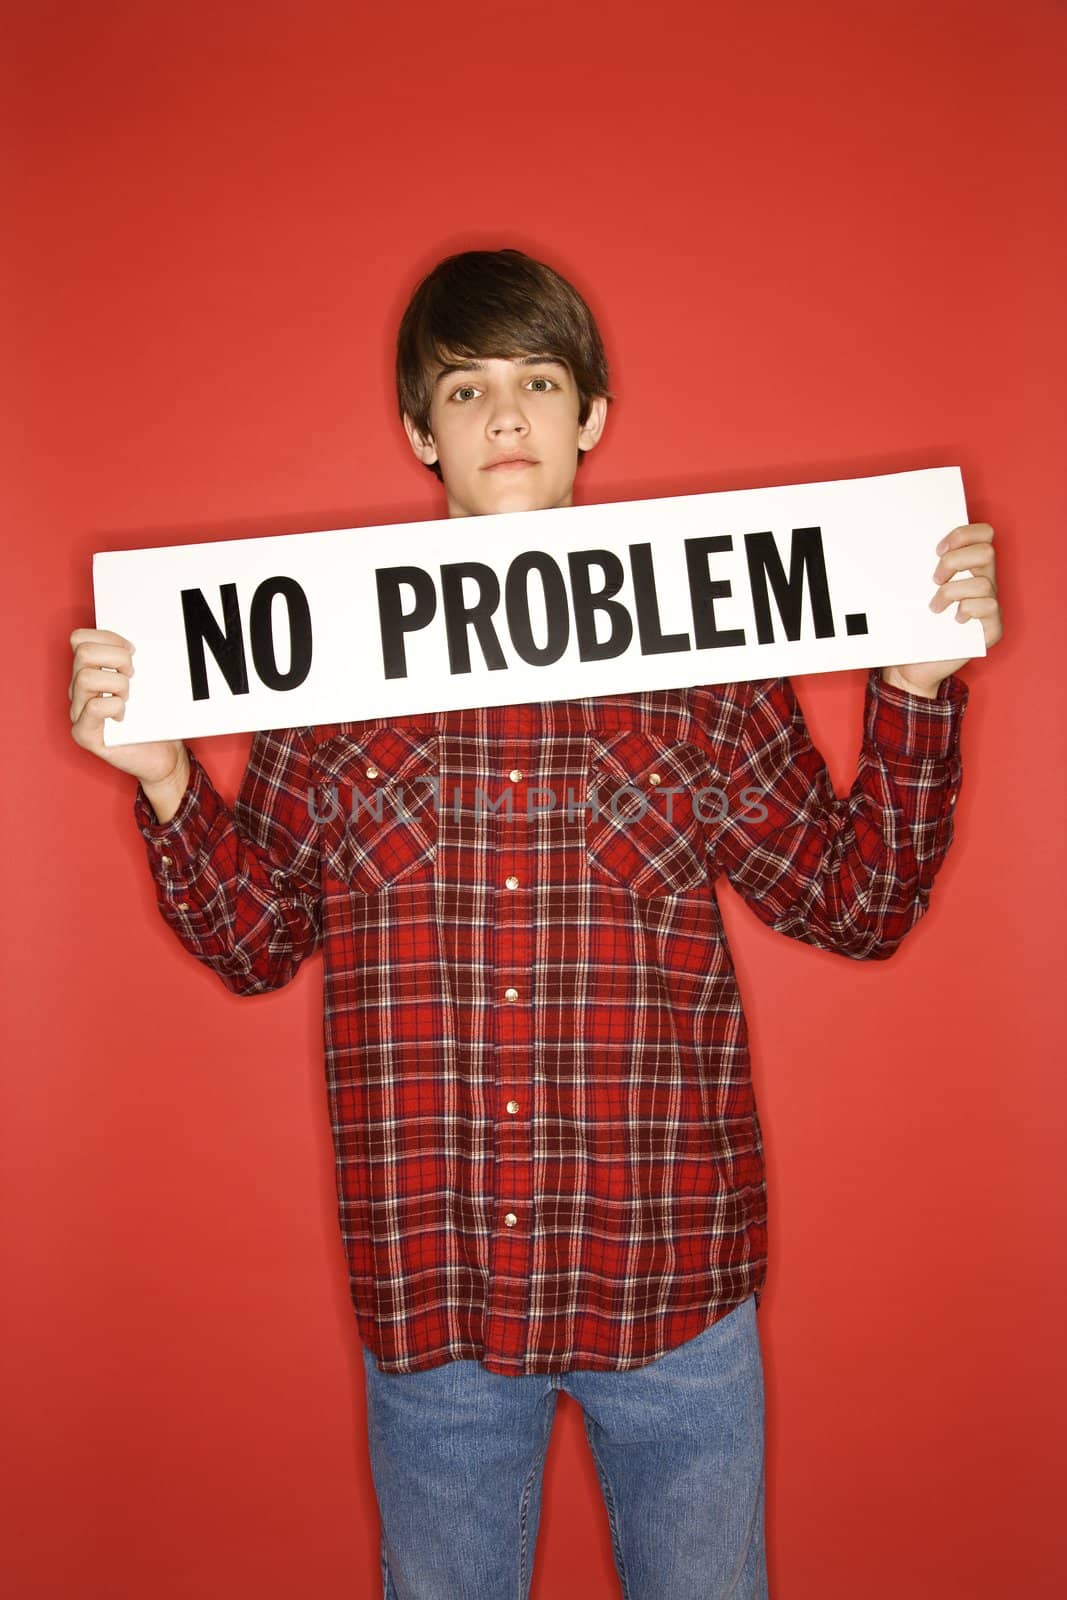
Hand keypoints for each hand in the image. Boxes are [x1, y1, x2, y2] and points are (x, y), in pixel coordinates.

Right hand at [69, 628, 187, 788]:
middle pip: (83, 652)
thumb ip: (134, 661)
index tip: (132, 651)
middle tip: (133, 676)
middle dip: (117, 658)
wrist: (164, 756)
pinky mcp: (84, 734)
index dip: (108, 638)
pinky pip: (93, 707)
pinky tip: (124, 716)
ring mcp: (78, 712)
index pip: (80, 638)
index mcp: (89, 672)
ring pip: (85, 677)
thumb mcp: (147, 682)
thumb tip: (137, 643)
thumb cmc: (155, 718)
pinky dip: (114, 706)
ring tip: (129, 698)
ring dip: (117, 684)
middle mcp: (78, 690)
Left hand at [881, 522, 1002, 697]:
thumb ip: (915, 568)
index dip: (963, 534)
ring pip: (984, 581)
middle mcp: (984, 583)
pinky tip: (954, 619)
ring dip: (952, 592)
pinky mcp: (992, 628)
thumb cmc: (912, 627)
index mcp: (969, 569)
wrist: (912, 666)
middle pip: (987, 551)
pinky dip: (967, 608)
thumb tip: (894, 542)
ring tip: (934, 607)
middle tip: (934, 579)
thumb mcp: (911, 593)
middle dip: (955, 561)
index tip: (936, 549)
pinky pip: (989, 606)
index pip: (983, 534)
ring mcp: (990, 606)